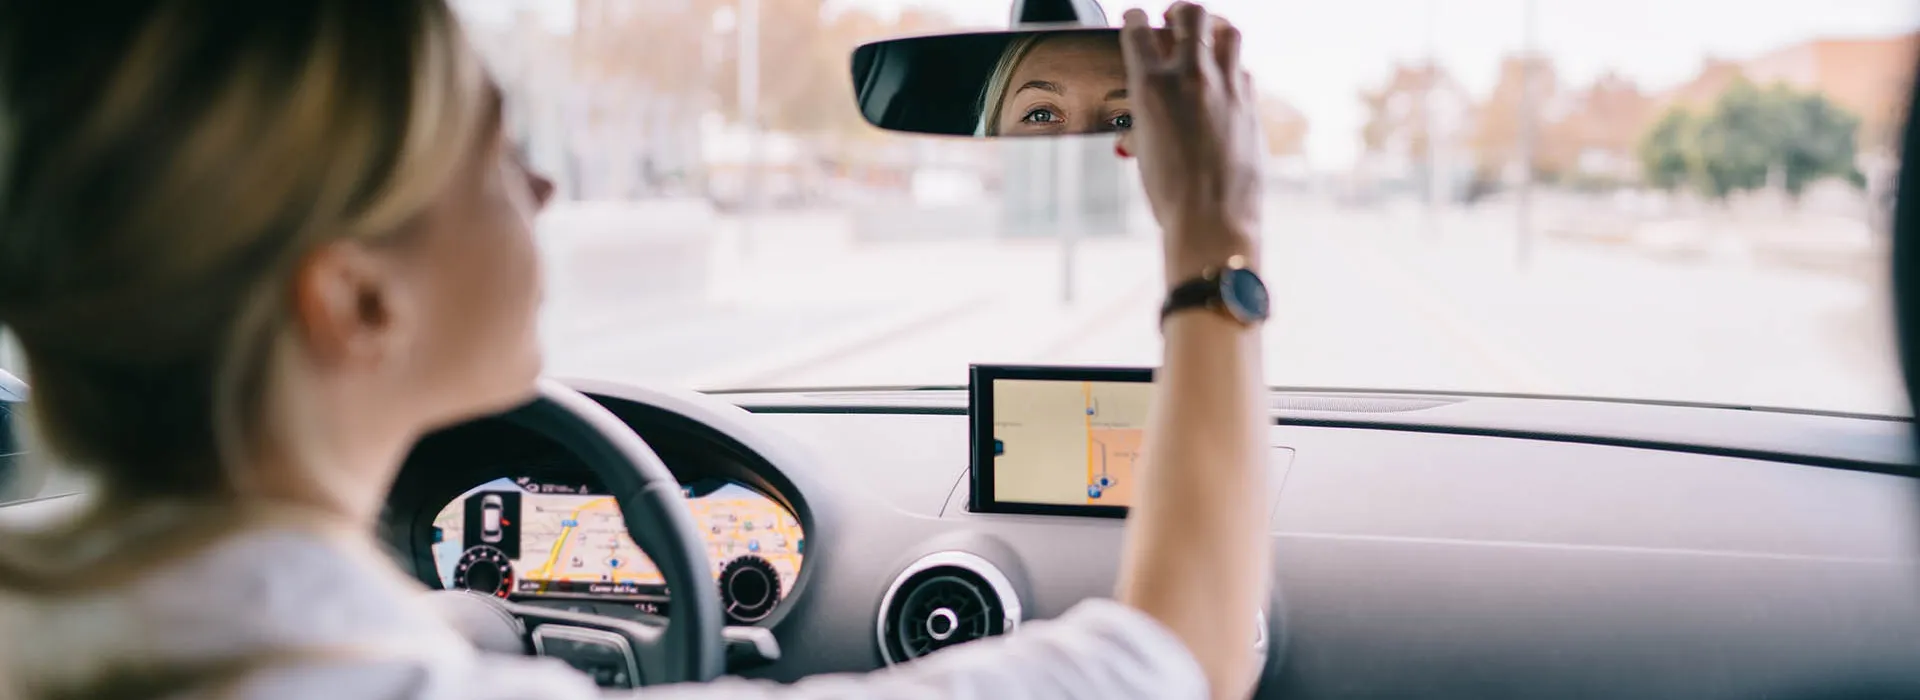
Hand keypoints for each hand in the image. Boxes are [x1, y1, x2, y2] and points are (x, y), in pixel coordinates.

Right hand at [1119, 2, 1264, 286]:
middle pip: (1192, 13)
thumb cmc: (1169, 194)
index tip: (1137, 21)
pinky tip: (1223, 87)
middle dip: (1181, 11)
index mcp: (1152, 86)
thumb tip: (1145, 109)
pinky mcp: (1252, 106)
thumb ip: (1146, 115)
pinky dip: (1231, 71)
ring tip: (1204, 43)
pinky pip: (1243, 71)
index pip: (1139, 28)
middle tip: (1174, 21)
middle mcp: (1192, 78)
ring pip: (1229, 32)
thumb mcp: (1143, 147)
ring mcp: (1228, 89)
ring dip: (1213, 31)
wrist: (1212, 221)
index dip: (1136, 19)